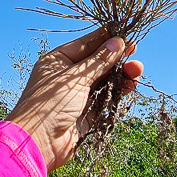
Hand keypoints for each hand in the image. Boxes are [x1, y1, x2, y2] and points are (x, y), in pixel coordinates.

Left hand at [7, 28, 143, 171]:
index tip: (126, 33)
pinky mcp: (89, 112)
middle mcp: (68, 76)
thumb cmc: (50, 104)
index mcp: (58, 61)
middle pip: (98, 61)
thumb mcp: (75, 78)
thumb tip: (117, 42)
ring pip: (105, 79)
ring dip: (121, 73)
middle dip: (117, 57)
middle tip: (135, 51)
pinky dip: (119, 90)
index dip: (106, 38)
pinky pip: (107, 97)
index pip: (86, 44)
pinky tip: (131, 85)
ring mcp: (79, 94)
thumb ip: (99, 61)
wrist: (40, 143)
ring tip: (137, 69)